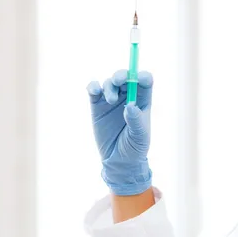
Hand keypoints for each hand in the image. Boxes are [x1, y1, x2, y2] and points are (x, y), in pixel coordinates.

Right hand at [87, 70, 152, 195]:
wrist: (118, 161)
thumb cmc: (135, 148)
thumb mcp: (139, 136)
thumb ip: (135, 120)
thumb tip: (130, 105)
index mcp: (143, 101)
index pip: (145, 81)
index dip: (142, 76)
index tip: (137, 78)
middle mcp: (128, 97)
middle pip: (126, 77)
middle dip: (122, 75)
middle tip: (118, 81)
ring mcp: (112, 100)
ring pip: (110, 82)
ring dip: (110, 86)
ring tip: (111, 100)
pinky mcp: (97, 105)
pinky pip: (94, 90)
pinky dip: (93, 86)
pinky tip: (93, 90)